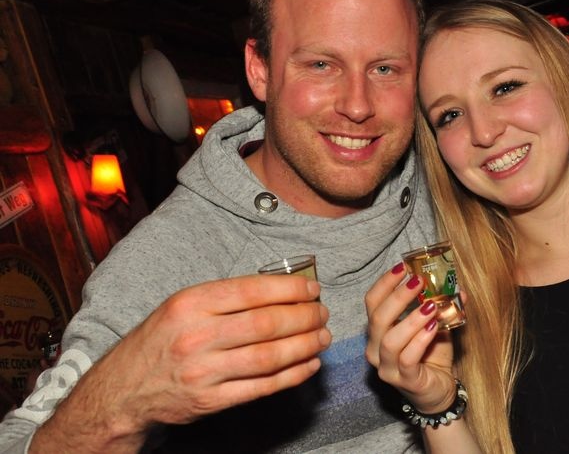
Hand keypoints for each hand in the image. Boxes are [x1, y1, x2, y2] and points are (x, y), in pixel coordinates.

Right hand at [32, 274, 329, 452]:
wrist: (123, 390)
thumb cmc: (161, 340)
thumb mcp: (182, 305)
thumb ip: (225, 297)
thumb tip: (281, 289)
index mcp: (191, 303)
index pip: (252, 291)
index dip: (290, 290)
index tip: (312, 289)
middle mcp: (196, 335)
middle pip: (266, 324)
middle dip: (304, 317)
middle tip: (322, 313)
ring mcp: (204, 372)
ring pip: (269, 357)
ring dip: (305, 346)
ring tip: (322, 337)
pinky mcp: (211, 402)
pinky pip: (262, 388)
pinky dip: (292, 375)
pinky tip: (309, 364)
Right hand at [365, 263, 456, 413]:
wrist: (438, 391)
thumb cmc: (431, 355)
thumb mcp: (436, 325)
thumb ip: (442, 307)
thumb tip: (459, 288)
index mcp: (378, 331)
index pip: (372, 302)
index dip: (385, 283)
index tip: (403, 267)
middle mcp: (375, 348)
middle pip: (377, 318)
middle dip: (397, 296)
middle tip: (417, 281)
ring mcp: (387, 367)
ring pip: (390, 340)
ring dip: (411, 319)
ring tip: (431, 305)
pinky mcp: (404, 380)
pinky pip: (407, 358)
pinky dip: (420, 340)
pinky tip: (434, 327)